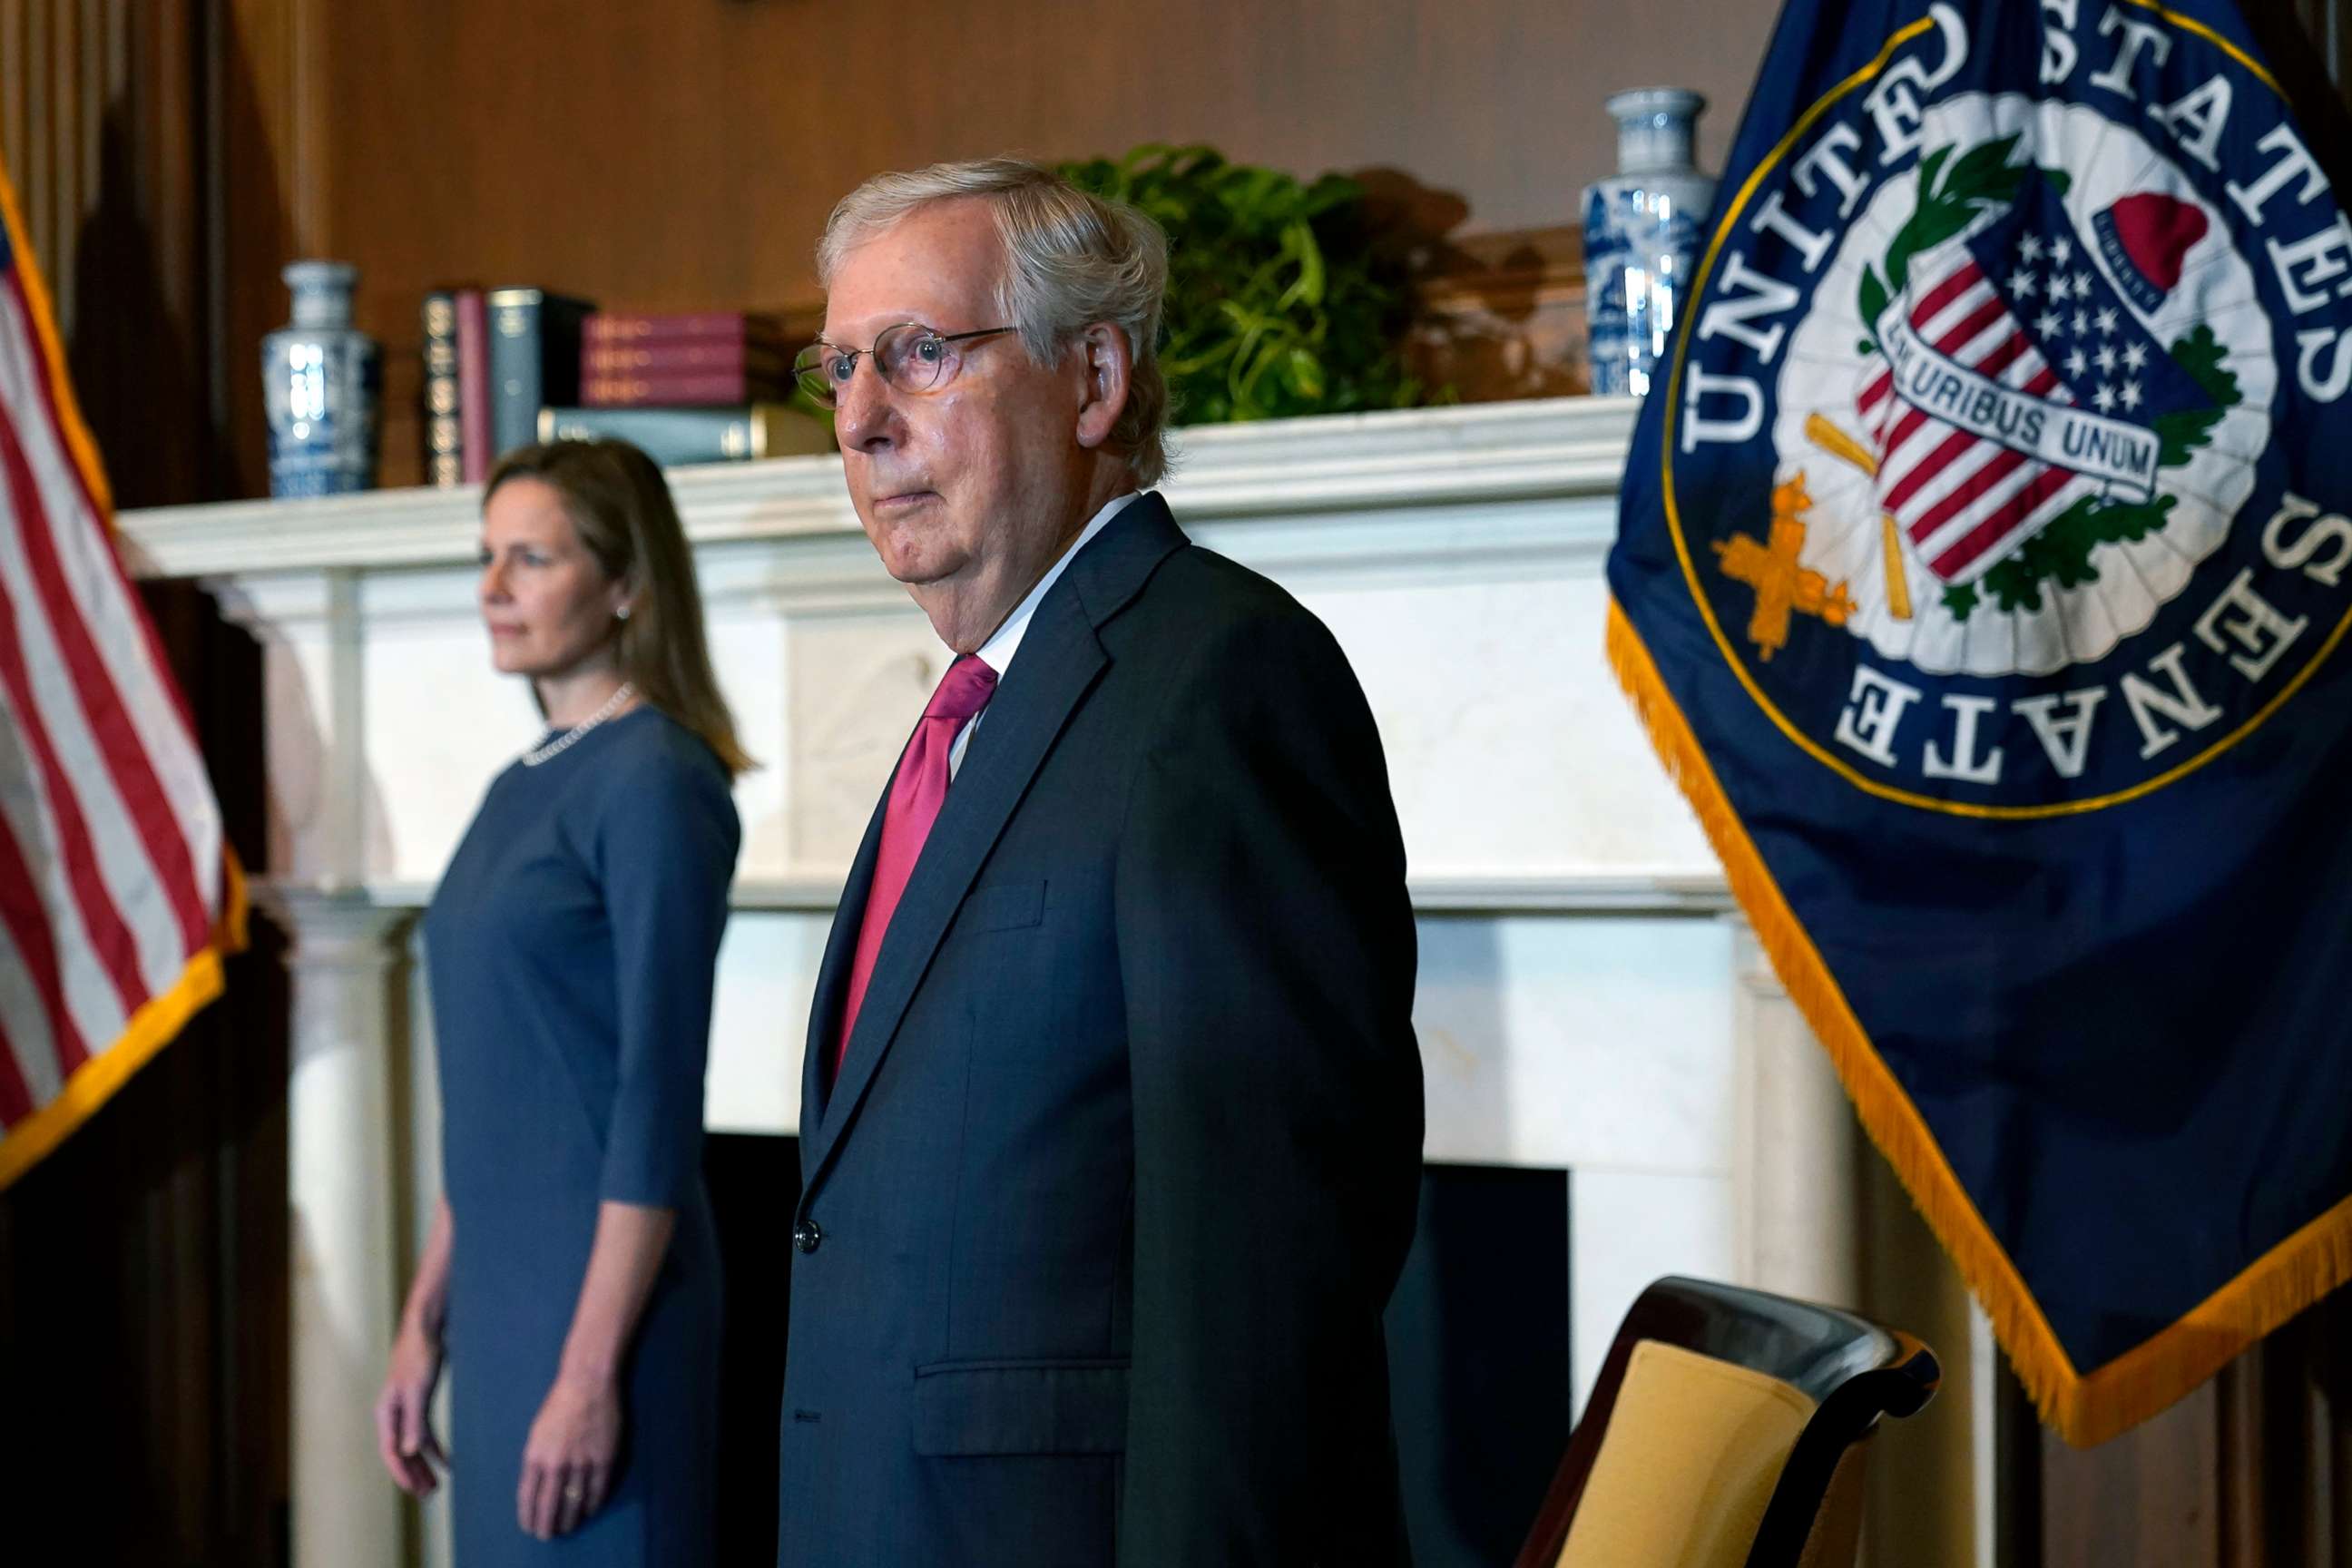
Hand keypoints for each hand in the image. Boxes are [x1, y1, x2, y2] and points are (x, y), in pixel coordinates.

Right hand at [374, 1322, 446, 1496]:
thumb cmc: (419, 1356)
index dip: (402, 1473)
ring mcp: (405, 1408)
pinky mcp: (419, 1402)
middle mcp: (392, 1414)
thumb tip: (409, 1452)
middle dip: (414, 1475)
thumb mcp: (418, 1390)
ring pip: (413, 1445)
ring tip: (436, 1485)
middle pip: (401, 1452)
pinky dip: (434, 1447)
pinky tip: (446, 1461)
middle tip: (429, 1496)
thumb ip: (414, 1422)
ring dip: (424, 1465)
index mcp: (386, 1412)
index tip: (415, 1491)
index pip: (391, 1451)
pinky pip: (424, 1432)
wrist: (426, 1328)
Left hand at [517, 1371, 621, 1538]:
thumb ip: (536, 1459)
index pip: (528, 1496)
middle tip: (547, 1535)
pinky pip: (597, 1490)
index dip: (528, 1516)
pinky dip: (592, 1503)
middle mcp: (556, 1463)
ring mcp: (582, 1462)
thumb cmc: (559, 1404)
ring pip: (574, 1502)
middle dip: (547, 1525)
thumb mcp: (537, 1433)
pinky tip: (589, 1509)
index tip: (529, 1527)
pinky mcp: (604, 1458)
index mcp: (535, 1456)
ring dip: (570, 1519)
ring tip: (568, 1527)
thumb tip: (537, 1486)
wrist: (588, 1383)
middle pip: (550, 1505)